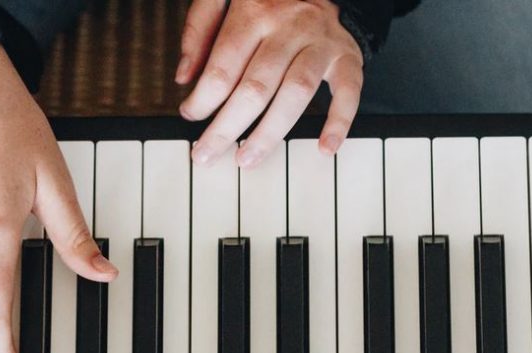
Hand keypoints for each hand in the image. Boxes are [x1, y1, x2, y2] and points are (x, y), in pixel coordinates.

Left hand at [176, 0, 363, 165]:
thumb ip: (199, 29)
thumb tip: (183, 76)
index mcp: (254, 12)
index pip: (223, 67)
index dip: (202, 99)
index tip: (190, 115)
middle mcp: (289, 27)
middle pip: (255, 87)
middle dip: (227, 128)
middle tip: (206, 153)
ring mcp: (320, 42)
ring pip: (295, 93)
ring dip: (269, 133)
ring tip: (246, 159)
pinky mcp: (346, 55)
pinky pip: (348, 90)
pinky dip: (339, 121)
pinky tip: (324, 147)